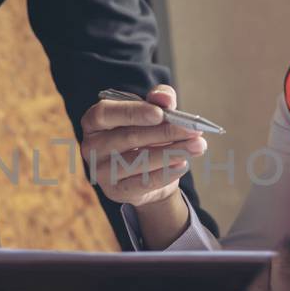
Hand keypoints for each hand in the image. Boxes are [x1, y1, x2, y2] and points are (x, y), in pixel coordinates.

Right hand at [80, 85, 206, 210]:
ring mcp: (101, 171)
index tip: (160, 114)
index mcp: (94, 121)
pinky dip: (166, 173)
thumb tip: (164, 99)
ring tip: (197, 145)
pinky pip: (143, 182)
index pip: (104, 114)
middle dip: (165, 132)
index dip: (132, 113)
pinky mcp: (115, 191)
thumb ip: (159, 99)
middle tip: (193, 129)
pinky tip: (184, 164)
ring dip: (172, 152)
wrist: (148, 172)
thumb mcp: (153, 112)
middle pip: (128, 138)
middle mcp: (91, 146)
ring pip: (138, 161)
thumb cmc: (146, 135)